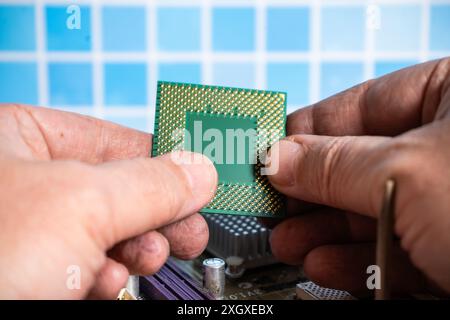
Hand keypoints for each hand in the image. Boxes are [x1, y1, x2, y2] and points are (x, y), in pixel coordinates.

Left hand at [0, 105, 216, 298]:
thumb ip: (152, 184)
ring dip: (134, 249)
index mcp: (20, 138)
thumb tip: (198, 172)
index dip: (165, 159)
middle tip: (189, 228)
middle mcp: (26, 181)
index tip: (202, 176)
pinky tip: (101, 284)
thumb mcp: (83, 206)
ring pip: (109, 231)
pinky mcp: (38, 270)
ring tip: (143, 260)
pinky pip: (91, 263)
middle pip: (119, 189)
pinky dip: (107, 276)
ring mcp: (32, 229)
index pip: (117, 139)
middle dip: (156, 214)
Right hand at [268, 58, 449, 295]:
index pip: (358, 106)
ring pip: (373, 210)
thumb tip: (277, 157)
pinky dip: (356, 260)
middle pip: (358, 163)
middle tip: (268, 206)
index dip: (305, 130)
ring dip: (325, 231)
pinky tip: (324, 264)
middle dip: (310, 189)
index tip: (264, 152)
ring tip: (288, 241)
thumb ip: (334, 162)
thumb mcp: (408, 172)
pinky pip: (394, 247)